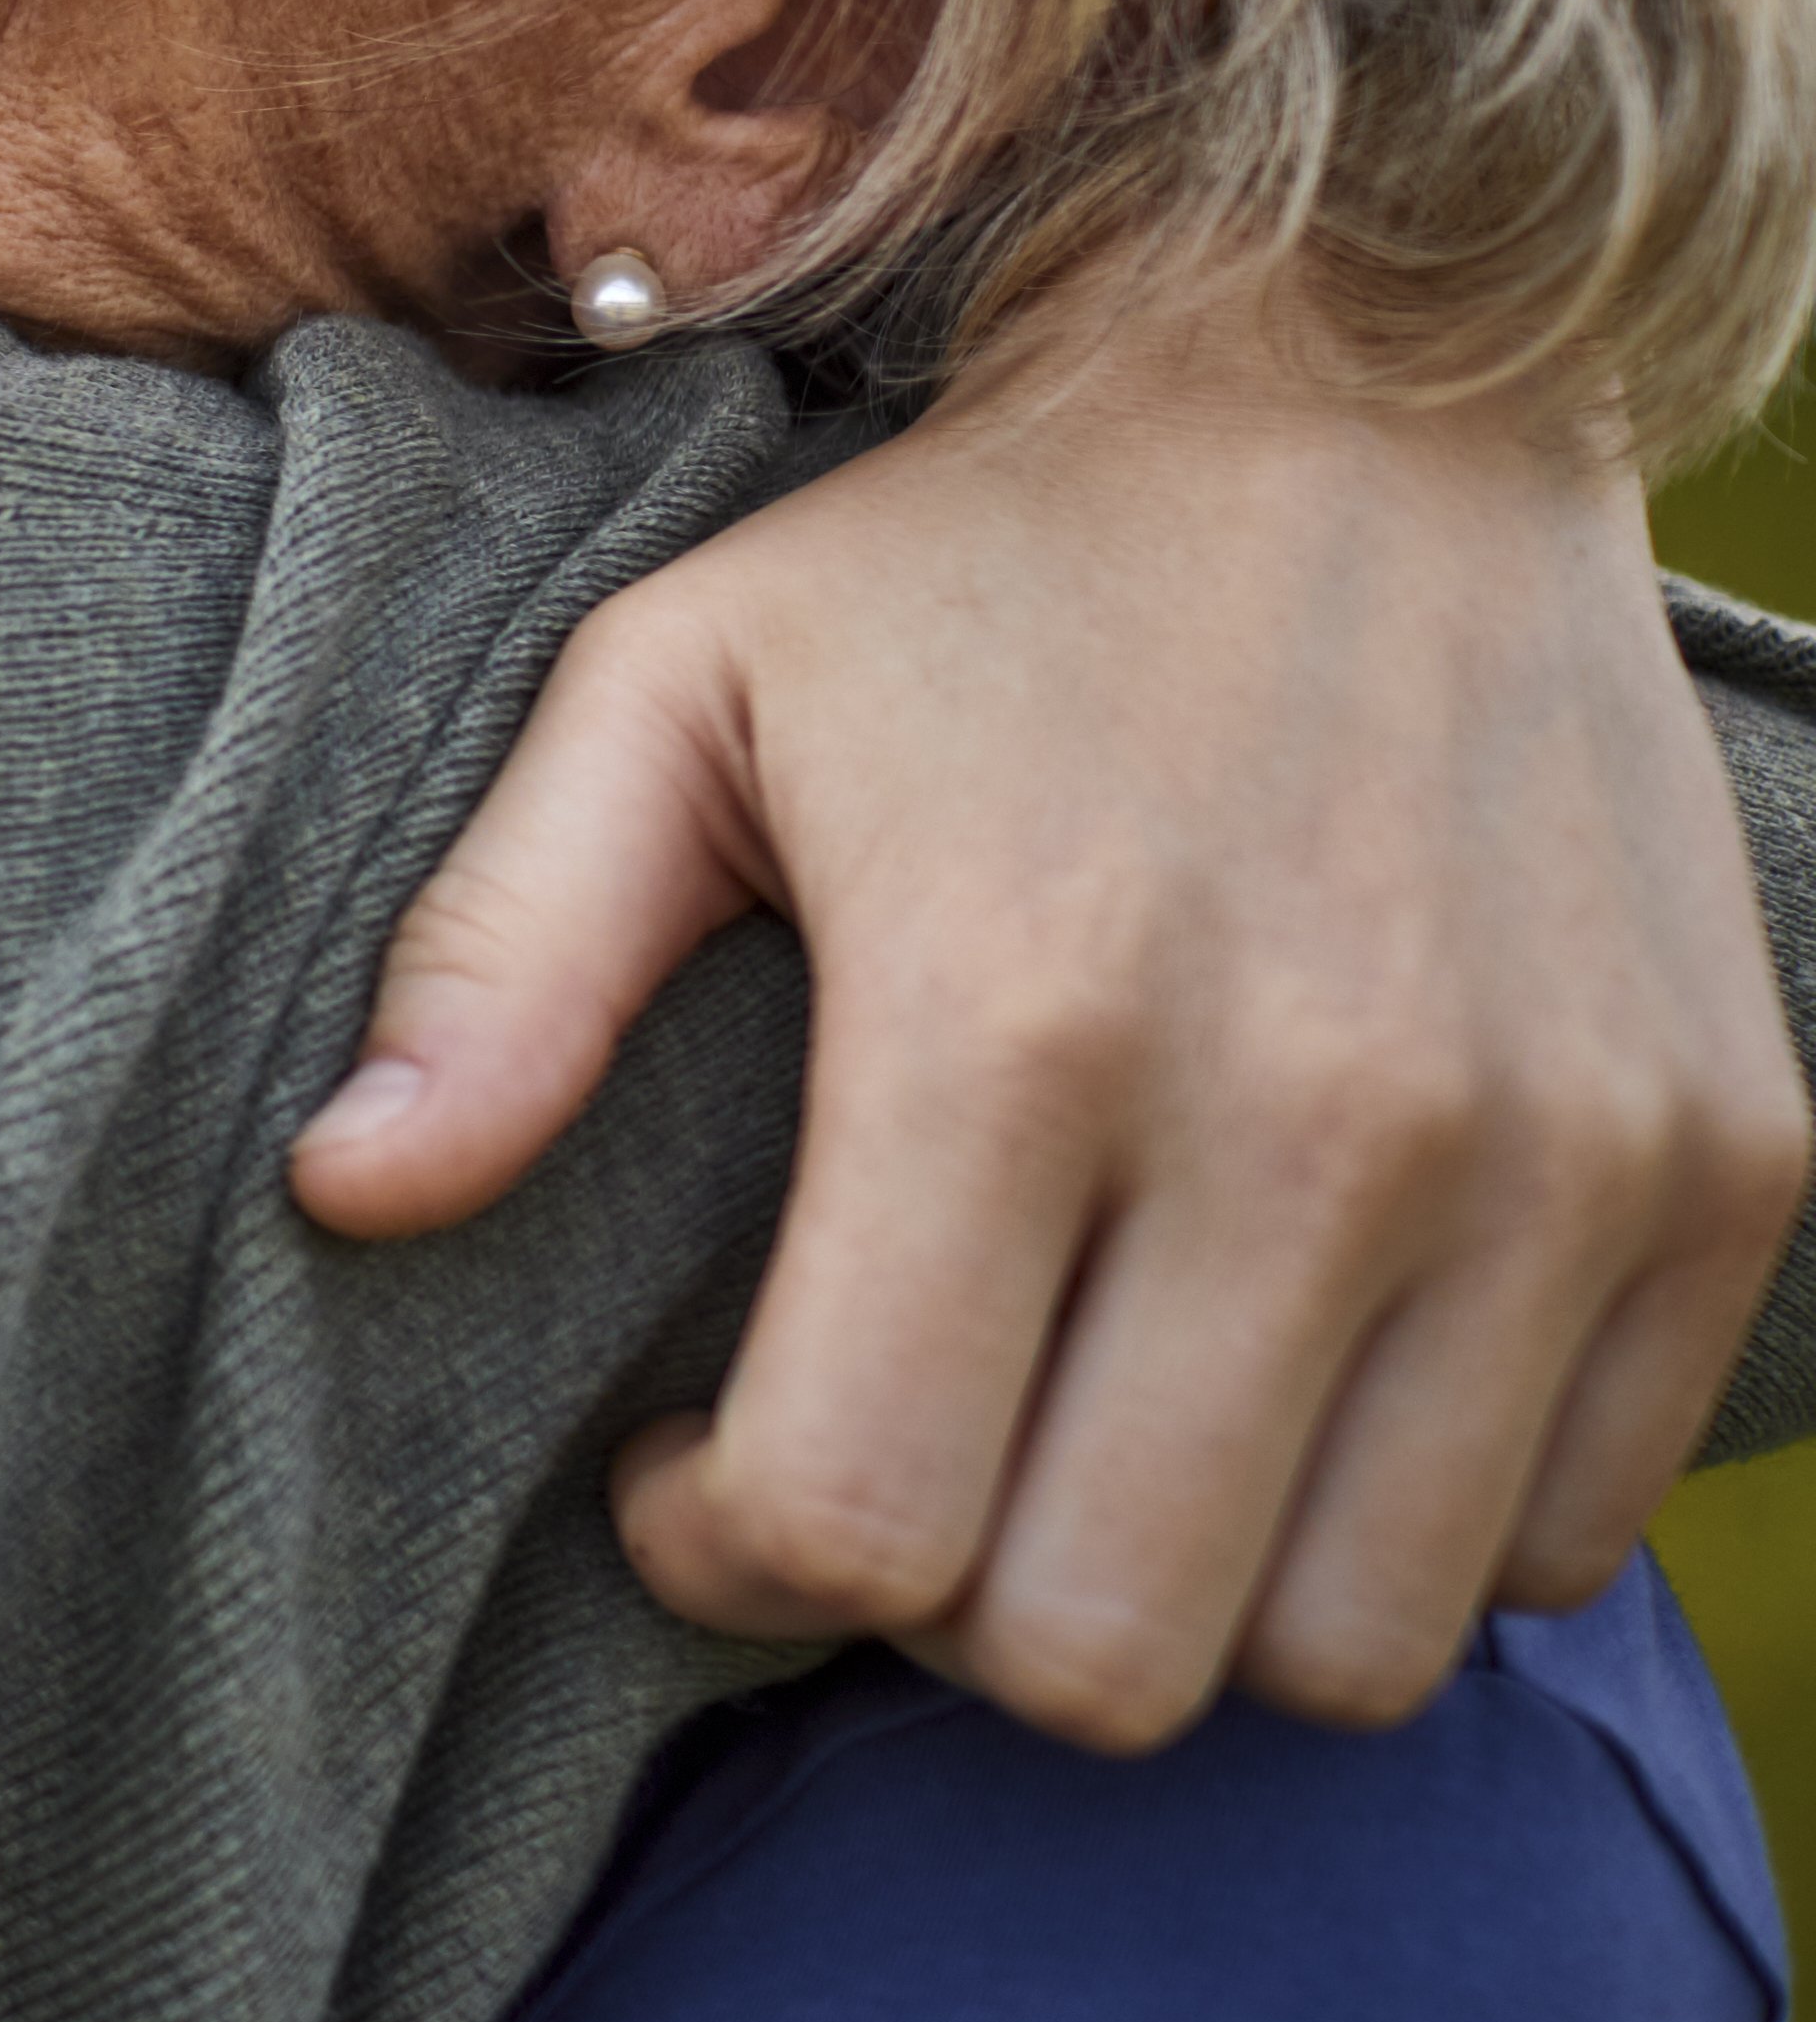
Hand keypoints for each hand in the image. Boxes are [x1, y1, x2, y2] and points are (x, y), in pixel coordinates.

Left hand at [290, 291, 1803, 1747]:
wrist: (1372, 371)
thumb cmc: (966, 565)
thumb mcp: (668, 690)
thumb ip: (501, 958)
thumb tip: (344, 1191)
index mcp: (1014, 1016)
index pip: (864, 1519)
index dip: (730, 1550)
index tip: (693, 1467)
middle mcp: (1315, 1112)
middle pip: (1108, 1650)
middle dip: (945, 1613)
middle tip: (891, 1464)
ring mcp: (1557, 1154)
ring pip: (1351, 1651)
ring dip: (1184, 1596)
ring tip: (1081, 1433)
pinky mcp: (1725, 1163)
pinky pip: (1561, 1537)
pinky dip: (1411, 1522)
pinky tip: (1285, 1372)